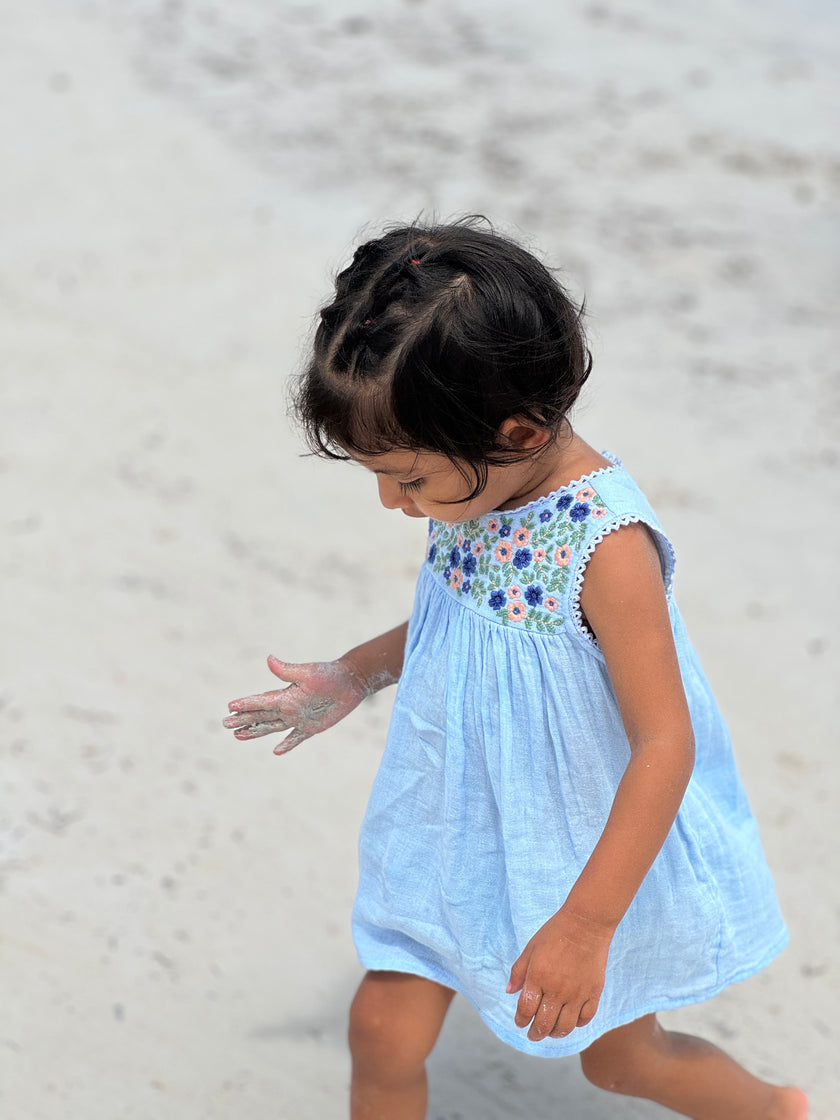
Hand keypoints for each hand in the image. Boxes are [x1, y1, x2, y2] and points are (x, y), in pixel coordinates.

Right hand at [223, 655, 368, 754]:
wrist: (350, 681)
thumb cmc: (329, 674)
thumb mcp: (306, 673)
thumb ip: (286, 670)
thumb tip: (268, 658)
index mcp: (285, 694)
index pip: (260, 701)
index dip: (245, 704)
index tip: (229, 707)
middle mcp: (289, 707)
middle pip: (261, 716)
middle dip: (244, 720)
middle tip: (225, 724)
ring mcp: (299, 718)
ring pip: (272, 727)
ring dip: (256, 732)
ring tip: (238, 736)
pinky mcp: (312, 727)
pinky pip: (297, 738)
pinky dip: (288, 744)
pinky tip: (276, 752)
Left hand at [506, 907, 612, 1041]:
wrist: (586, 923)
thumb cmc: (555, 932)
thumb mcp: (531, 947)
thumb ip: (518, 971)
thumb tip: (509, 992)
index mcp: (538, 977)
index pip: (525, 1010)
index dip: (521, 1020)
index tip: (520, 1023)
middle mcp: (556, 989)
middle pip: (544, 1024)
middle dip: (535, 1034)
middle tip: (533, 1035)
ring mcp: (576, 993)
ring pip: (564, 1027)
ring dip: (554, 1034)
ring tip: (550, 1032)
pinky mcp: (593, 993)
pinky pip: (584, 1019)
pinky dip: (576, 1024)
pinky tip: (570, 1021)